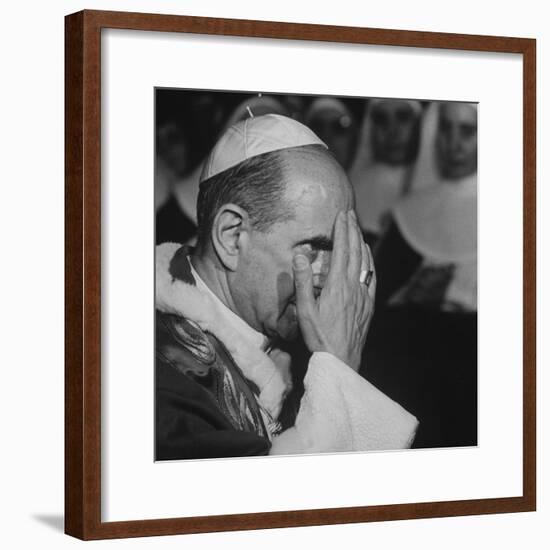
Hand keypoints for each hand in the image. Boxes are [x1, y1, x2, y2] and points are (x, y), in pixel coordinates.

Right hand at [292, 210, 375, 371]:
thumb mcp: (304, 309)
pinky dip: (370, 262)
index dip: (342, 230)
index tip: (342, 215)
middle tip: (350, 214)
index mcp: (337, 285)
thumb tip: (300, 255)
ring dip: (362, 243)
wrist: (341, 359)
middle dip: (352, 230)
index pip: (342, 250)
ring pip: (365, 262)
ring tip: (357, 230)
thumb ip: (303, 281)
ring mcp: (363, 295)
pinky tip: (368, 257)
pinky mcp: (368, 305)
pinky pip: (372, 277)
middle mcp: (353, 286)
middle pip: (356, 252)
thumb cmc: (319, 336)